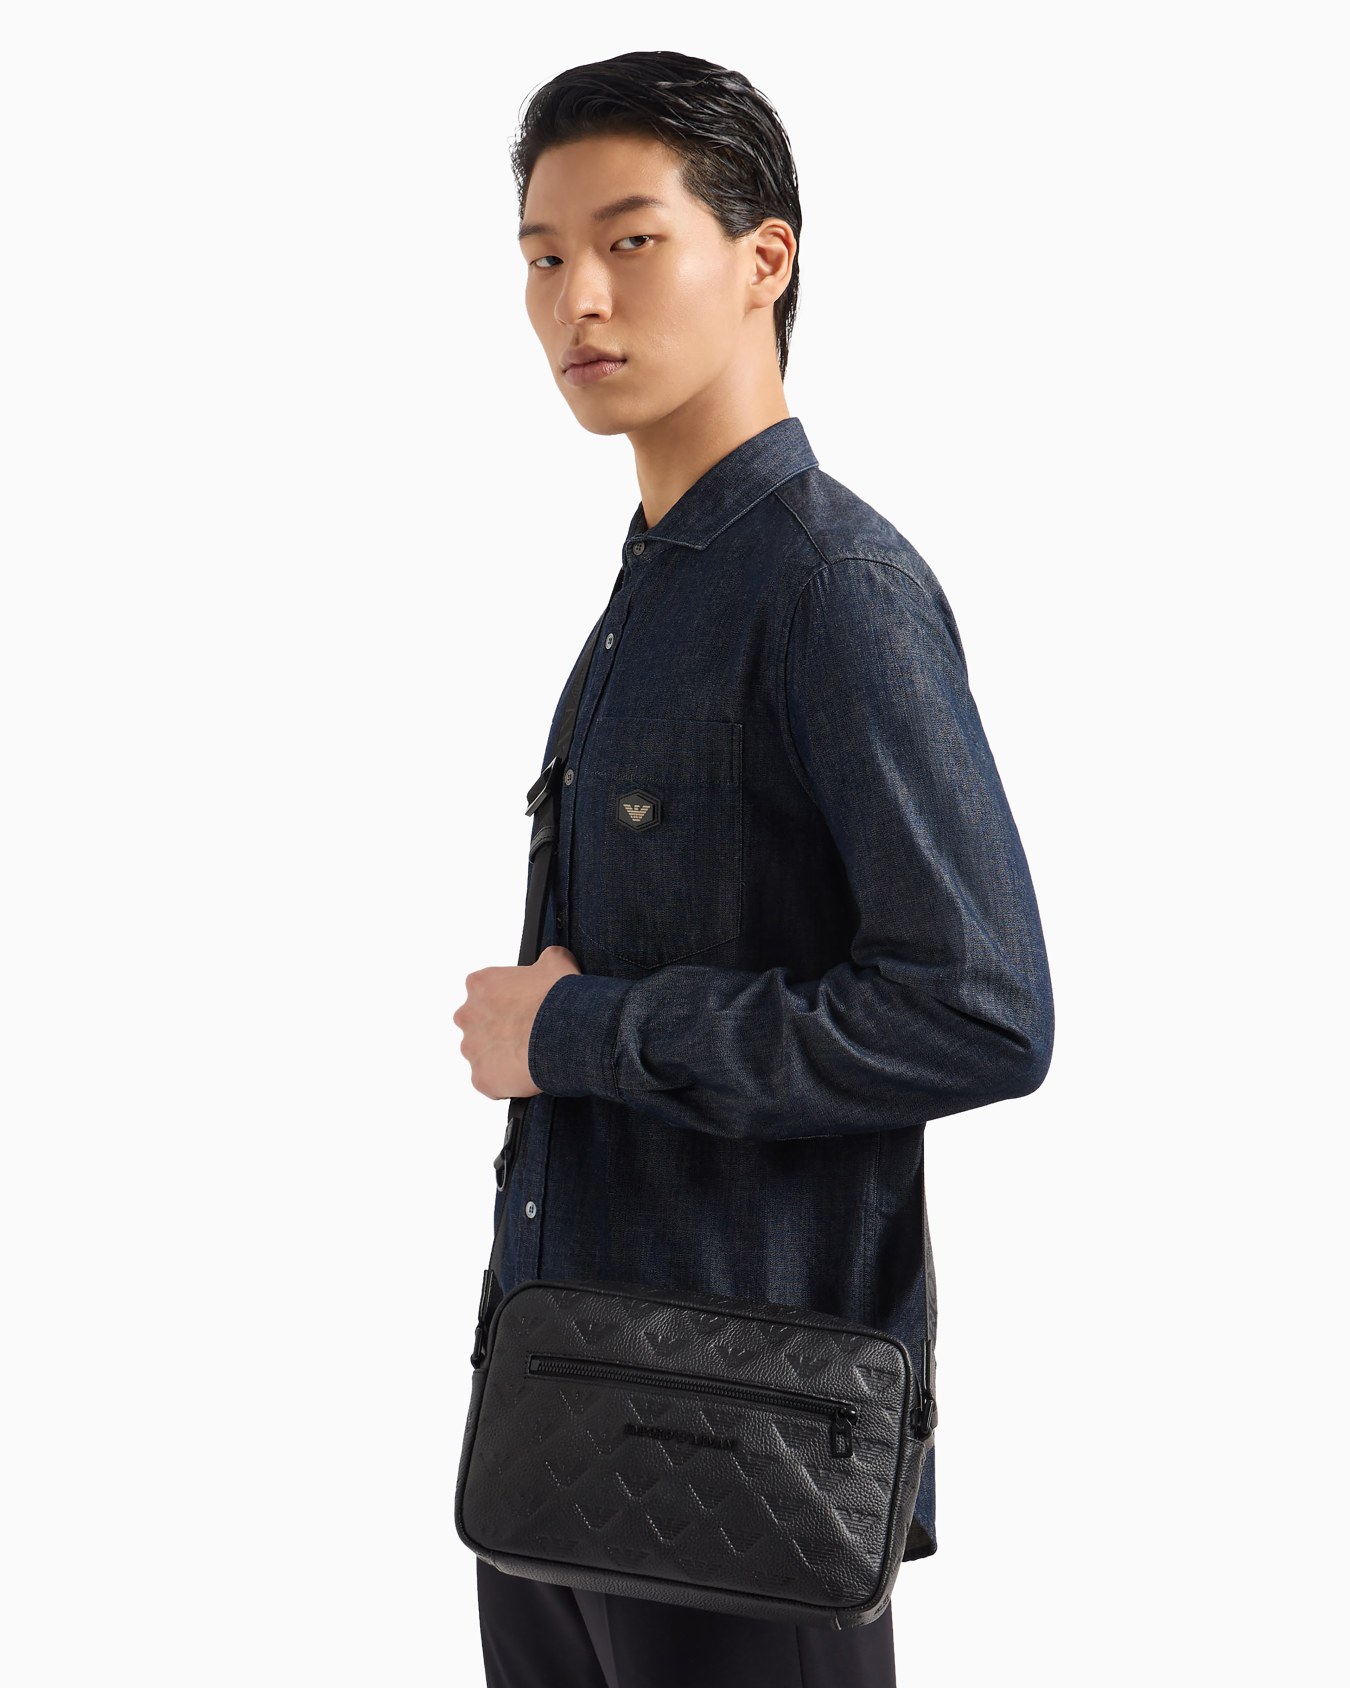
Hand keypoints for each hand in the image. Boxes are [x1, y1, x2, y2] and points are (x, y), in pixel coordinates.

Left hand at [452, 944, 581, 1100]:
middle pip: (478, 1024)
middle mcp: (467, 1016)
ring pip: (483, 1054)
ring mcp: (472, 1050)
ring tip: (529, 1056)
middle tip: (525, 1033)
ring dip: (500, 1055)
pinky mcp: (481, 1079)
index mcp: (480, 984)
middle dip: (497, 1029)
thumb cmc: (559, 999)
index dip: (506, 1000)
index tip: (523, 1007)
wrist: (567, 1035)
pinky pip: (490, 1081)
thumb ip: (546, 958)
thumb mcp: (557, 962)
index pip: (485, 991)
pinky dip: (505, 1081)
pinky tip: (527, 1074)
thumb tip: (551, 957)